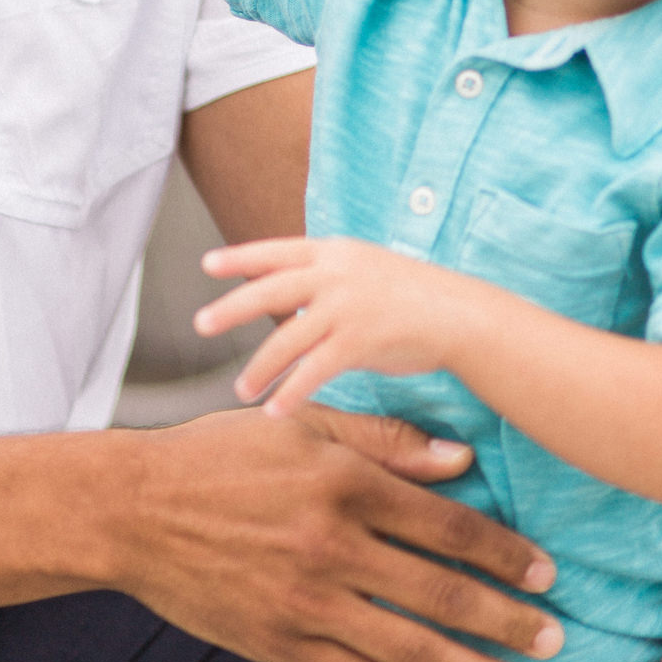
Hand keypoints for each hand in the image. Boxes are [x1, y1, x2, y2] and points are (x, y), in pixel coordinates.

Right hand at [111, 405, 563, 661]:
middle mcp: (331, 544)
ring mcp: (305, 599)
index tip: (544, 571)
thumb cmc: (218, 456)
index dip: (503, 552)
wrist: (133, 509)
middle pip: (441, 593)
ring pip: (408, 648)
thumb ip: (383, 439)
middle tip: (553, 637)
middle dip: (507, 620)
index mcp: (342, 481)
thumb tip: (459, 459)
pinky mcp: (279, 640)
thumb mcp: (300, 424)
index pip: (446, 524)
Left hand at [198, 236, 477, 414]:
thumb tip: (291, 291)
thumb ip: (328, 277)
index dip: (241, 258)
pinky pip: (313, 371)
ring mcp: (346, 306)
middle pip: (270, 289)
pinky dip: (291, 392)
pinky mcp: (359, 341)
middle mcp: (336, 274)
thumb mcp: (366, 269)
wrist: (459, 314)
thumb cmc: (414, 296)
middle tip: (201, 324)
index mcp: (335, 252)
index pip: (278, 251)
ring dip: (260, 367)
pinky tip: (276, 410)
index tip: (208, 264)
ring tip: (241, 389)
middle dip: (232, 308)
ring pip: (287, 338)